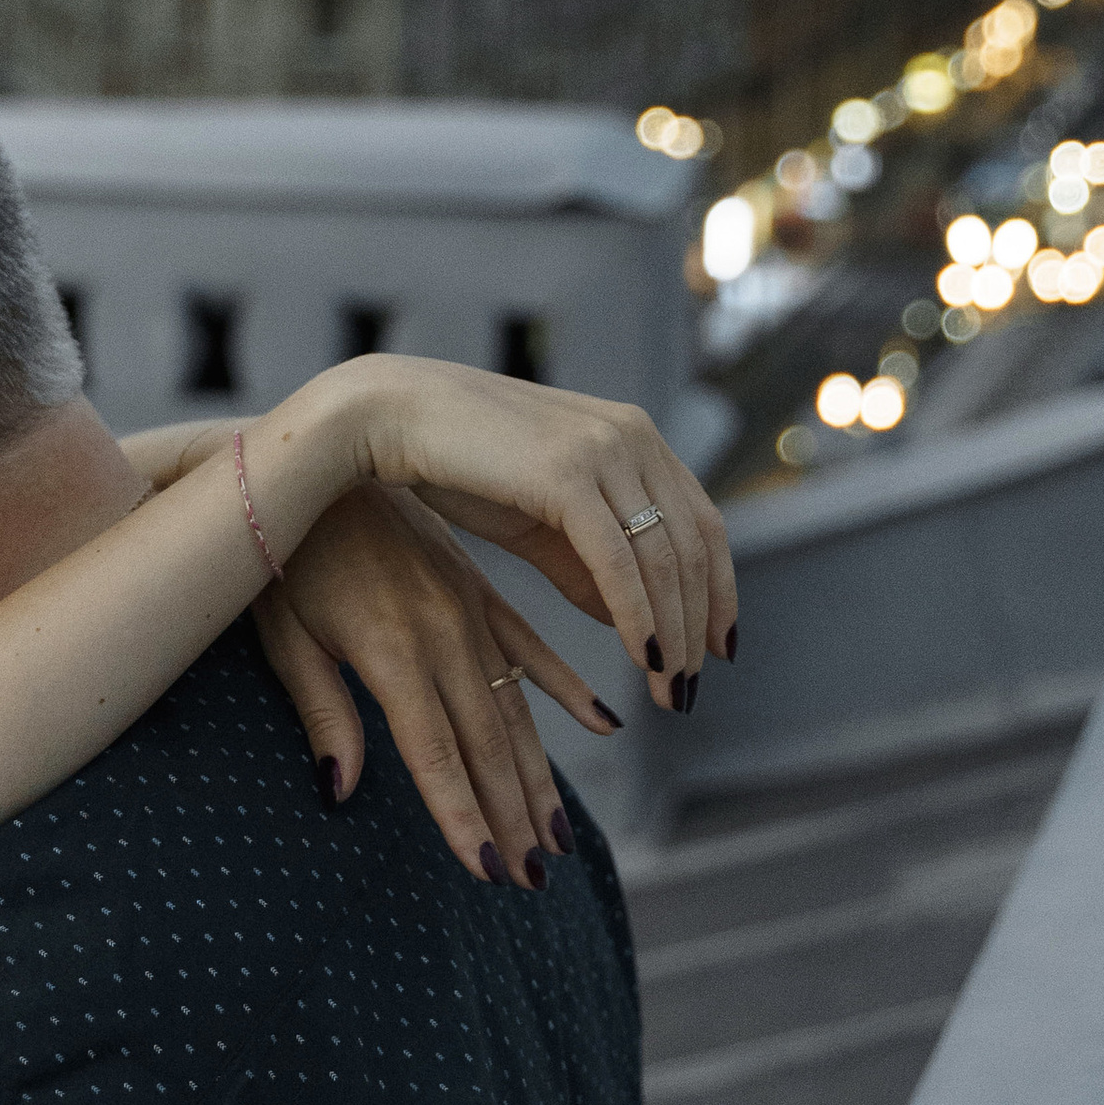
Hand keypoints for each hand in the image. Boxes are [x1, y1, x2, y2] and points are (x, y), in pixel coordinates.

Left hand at [253, 486, 618, 884]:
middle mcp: (443, 634)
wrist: (318, 464)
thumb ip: (320, 710)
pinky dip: (565, 689)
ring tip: (559, 839)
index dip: (462, 817)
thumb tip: (338, 791)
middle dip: (511, 818)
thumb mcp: (283, 634)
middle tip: (537, 882)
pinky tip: (603, 724)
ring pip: (514, 708)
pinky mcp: (478, 591)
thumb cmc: (285, 560)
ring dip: (538, 776)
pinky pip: (530, 648)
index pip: (434, 754)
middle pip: (486, 745)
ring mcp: (468, 611)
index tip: (490, 872)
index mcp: (392, 649)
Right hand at [320, 362, 734, 711]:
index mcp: (630, 435)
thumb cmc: (450, 461)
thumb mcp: (534, 516)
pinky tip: (643, 658)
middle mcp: (630, 435)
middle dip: (699, 625)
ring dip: (674, 634)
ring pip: (664, 559)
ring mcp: (603, 449)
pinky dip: (639, 616)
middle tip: (690, 689)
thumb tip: (631, 616)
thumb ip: (585, 562)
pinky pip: (620, 562)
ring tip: (669, 690)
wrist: (384, 414)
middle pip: (694, 546)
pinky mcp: (567, 474)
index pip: (701, 521)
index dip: (719, 588)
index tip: (719, 647)